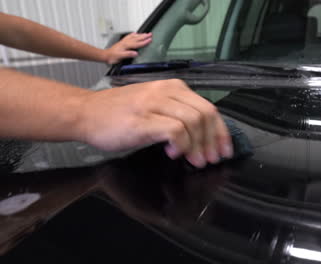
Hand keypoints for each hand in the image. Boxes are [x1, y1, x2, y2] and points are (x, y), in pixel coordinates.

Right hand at [76, 79, 232, 167]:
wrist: (85, 113)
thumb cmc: (119, 114)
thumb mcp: (155, 106)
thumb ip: (178, 114)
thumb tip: (203, 135)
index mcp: (173, 88)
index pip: (208, 107)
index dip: (220, 131)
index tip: (224, 149)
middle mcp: (166, 91)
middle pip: (205, 114)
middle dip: (214, 140)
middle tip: (211, 159)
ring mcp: (154, 104)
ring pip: (193, 121)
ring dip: (199, 146)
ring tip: (195, 160)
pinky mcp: (143, 120)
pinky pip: (175, 130)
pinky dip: (181, 144)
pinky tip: (173, 153)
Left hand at [104, 32, 152, 64]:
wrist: (106, 55)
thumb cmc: (113, 57)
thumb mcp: (121, 57)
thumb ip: (128, 54)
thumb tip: (136, 53)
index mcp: (126, 46)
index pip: (137, 43)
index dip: (144, 42)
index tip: (150, 40)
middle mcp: (126, 42)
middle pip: (137, 38)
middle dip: (144, 36)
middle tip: (150, 34)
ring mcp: (124, 41)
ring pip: (134, 36)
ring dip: (140, 35)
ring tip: (145, 33)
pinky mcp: (122, 42)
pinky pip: (129, 36)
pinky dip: (133, 34)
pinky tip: (135, 33)